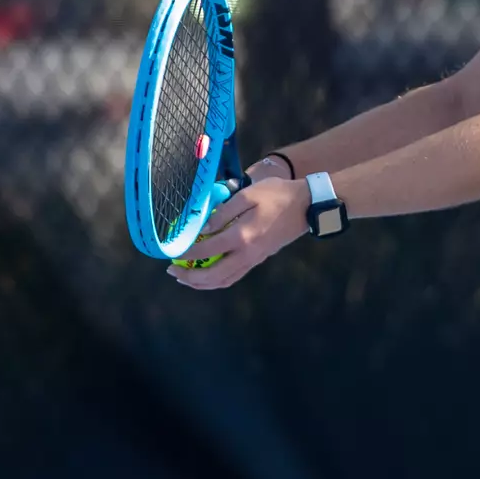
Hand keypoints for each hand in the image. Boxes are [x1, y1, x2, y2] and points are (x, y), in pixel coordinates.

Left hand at [169, 177, 309, 289]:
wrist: (307, 206)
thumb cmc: (278, 195)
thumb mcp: (248, 195)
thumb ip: (223, 211)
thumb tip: (203, 228)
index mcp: (242, 236)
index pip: (206, 249)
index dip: (186, 252)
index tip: (172, 251)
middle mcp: (247, 253)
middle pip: (213, 275)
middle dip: (189, 276)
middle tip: (172, 270)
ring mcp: (254, 259)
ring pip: (224, 281)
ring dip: (202, 283)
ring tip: (186, 278)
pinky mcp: (259, 259)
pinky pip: (234, 277)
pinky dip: (217, 281)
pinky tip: (208, 275)